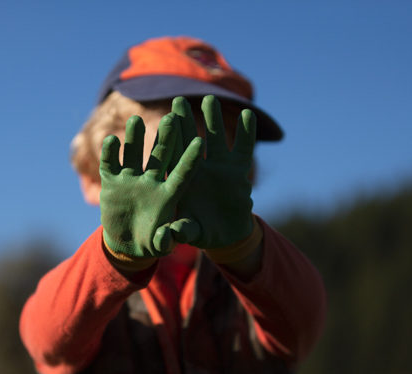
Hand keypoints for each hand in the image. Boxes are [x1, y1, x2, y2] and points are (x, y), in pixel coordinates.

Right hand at [100, 113, 203, 259]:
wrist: (128, 243)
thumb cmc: (151, 243)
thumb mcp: (160, 245)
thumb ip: (165, 240)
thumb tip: (168, 237)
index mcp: (169, 194)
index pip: (182, 173)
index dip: (190, 159)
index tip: (200, 142)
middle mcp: (151, 182)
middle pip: (161, 156)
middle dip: (166, 137)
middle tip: (172, 116)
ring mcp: (131, 180)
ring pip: (134, 154)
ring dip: (135, 138)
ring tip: (136, 119)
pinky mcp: (112, 183)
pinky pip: (110, 165)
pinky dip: (110, 154)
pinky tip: (111, 140)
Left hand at [166, 95, 256, 248]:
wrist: (224, 235)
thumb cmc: (200, 232)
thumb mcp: (190, 232)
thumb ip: (182, 232)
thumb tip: (172, 235)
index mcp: (181, 182)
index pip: (172, 158)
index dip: (169, 141)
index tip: (163, 122)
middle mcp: (197, 170)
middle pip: (189, 142)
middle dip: (184, 122)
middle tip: (177, 100)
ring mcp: (218, 168)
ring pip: (214, 139)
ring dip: (212, 119)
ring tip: (210, 98)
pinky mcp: (238, 172)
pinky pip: (243, 149)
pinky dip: (246, 133)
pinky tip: (248, 114)